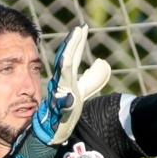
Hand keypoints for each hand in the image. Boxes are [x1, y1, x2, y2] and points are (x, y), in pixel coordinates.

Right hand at [33, 24, 110, 145]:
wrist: (53, 130)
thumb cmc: (66, 109)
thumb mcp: (83, 91)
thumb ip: (93, 78)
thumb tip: (103, 62)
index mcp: (67, 77)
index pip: (72, 56)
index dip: (77, 42)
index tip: (83, 27)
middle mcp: (62, 84)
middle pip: (66, 61)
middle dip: (71, 47)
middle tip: (78, 30)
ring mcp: (59, 97)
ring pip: (62, 80)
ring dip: (65, 67)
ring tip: (69, 55)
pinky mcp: (59, 113)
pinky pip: (62, 107)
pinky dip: (66, 103)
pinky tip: (70, 99)